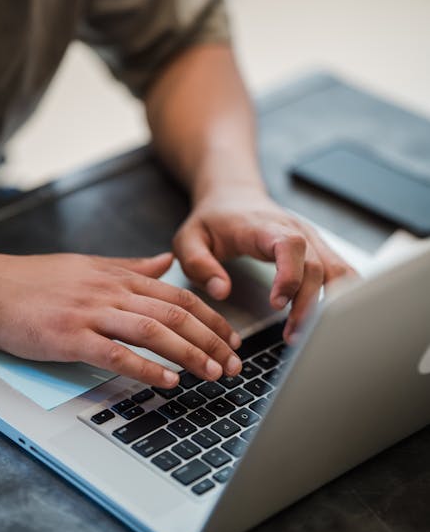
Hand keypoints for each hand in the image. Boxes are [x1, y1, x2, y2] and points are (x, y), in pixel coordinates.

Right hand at [0, 250, 241, 386]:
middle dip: (211, 340)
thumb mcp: (90, 265)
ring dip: (189, 354)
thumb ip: (132, 266)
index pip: (179, 296)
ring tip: (213, 374)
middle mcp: (112, 291)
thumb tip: (165, 262)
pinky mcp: (71, 337)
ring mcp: (92, 313)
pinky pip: (116, 353)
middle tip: (234, 363)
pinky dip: (146, 368)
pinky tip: (167, 382)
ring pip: (154, 331)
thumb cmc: (37, 280)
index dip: (212, 319)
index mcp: (119, 276)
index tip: (232, 338)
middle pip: (175, 314)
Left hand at [173, 187, 356, 342]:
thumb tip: (221, 291)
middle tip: (291, 336)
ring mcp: (309, 238)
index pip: (289, 245)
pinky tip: (330, 320)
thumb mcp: (189, 239)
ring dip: (328, 305)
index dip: (289, 275)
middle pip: (317, 265)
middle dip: (308, 304)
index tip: (277, 303)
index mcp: (263, 227)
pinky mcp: (316, 248)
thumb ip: (199, 264)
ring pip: (335, 270)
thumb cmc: (212, 219)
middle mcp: (293, 230)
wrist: (232, 194)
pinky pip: (340, 271)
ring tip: (306, 334)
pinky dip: (342, 296)